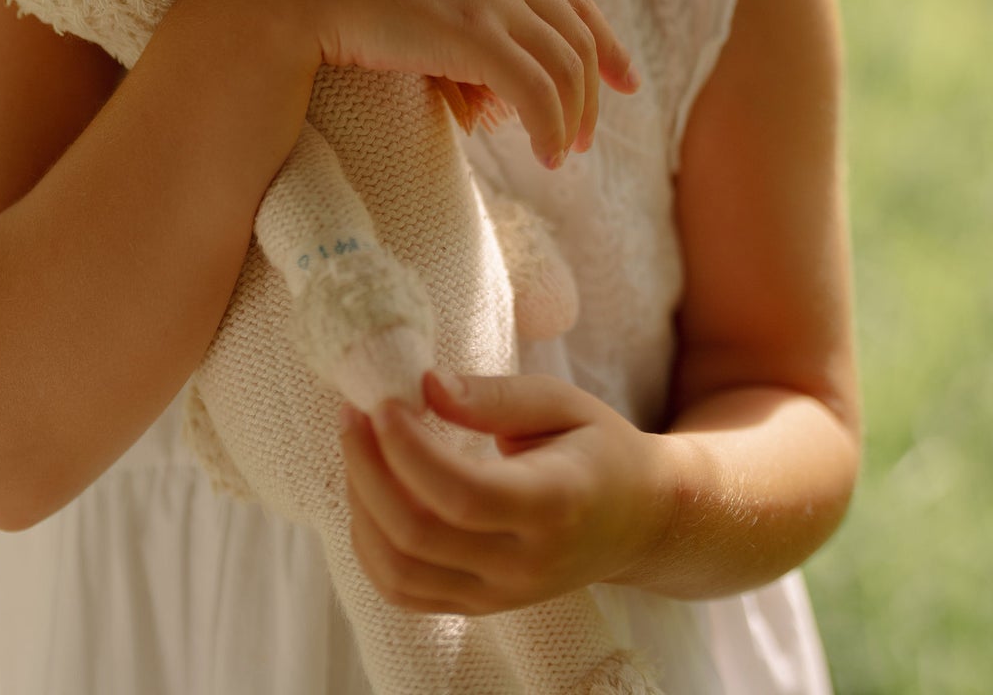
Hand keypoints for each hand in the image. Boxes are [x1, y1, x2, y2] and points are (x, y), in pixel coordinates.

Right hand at [216, 0, 636, 168]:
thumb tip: (482, 85)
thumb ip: (453, 3)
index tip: (623, 78)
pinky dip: (551, 127)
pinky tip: (544, 153)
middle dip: (591, 89)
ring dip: (572, 117)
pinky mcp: (473, 34)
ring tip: (561, 154)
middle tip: (586, 136)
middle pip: (573, 34)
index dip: (603, 39)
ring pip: (564, 67)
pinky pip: (538, 92)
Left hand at [336, 369, 673, 613]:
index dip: (407, 450)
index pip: (462, 494)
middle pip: (418, 536)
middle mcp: (525, 563)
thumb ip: (495, 396)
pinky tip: (370, 492)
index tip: (381, 402)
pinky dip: (370, 546)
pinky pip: (403, 592)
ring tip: (358, 446)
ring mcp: (500, 595)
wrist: (639, 521)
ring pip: (400, 572)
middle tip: (354, 413)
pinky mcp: (479, 606)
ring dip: (361, 506)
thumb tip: (426, 386)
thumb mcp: (562, 402)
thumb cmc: (598, 448)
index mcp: (554, 505)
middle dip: (368, 469)